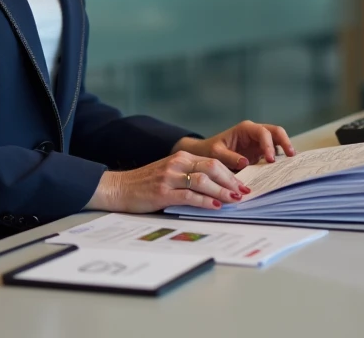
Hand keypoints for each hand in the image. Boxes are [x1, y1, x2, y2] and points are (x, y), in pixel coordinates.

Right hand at [86, 152, 248, 212]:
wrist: (119, 188)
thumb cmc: (146, 183)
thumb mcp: (170, 172)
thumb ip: (190, 175)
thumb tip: (217, 188)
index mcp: (181, 157)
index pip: (213, 162)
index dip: (231, 173)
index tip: (243, 184)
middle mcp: (177, 163)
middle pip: (212, 168)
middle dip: (231, 181)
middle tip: (244, 192)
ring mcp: (169, 177)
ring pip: (203, 181)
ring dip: (222, 191)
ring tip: (235, 199)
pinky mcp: (163, 192)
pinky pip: (189, 195)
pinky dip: (205, 201)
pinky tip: (215, 206)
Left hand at [173, 120, 294, 170]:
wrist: (206, 153)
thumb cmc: (209, 150)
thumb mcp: (215, 153)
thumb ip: (229, 157)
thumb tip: (246, 162)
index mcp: (245, 129)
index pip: (263, 132)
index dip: (269, 145)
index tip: (270, 160)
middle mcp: (254, 133)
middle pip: (276, 132)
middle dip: (285, 142)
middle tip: (291, 156)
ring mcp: (259, 142)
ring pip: (278, 141)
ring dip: (285, 150)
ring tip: (291, 164)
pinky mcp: (260, 152)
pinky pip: (274, 153)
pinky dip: (280, 159)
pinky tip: (284, 168)